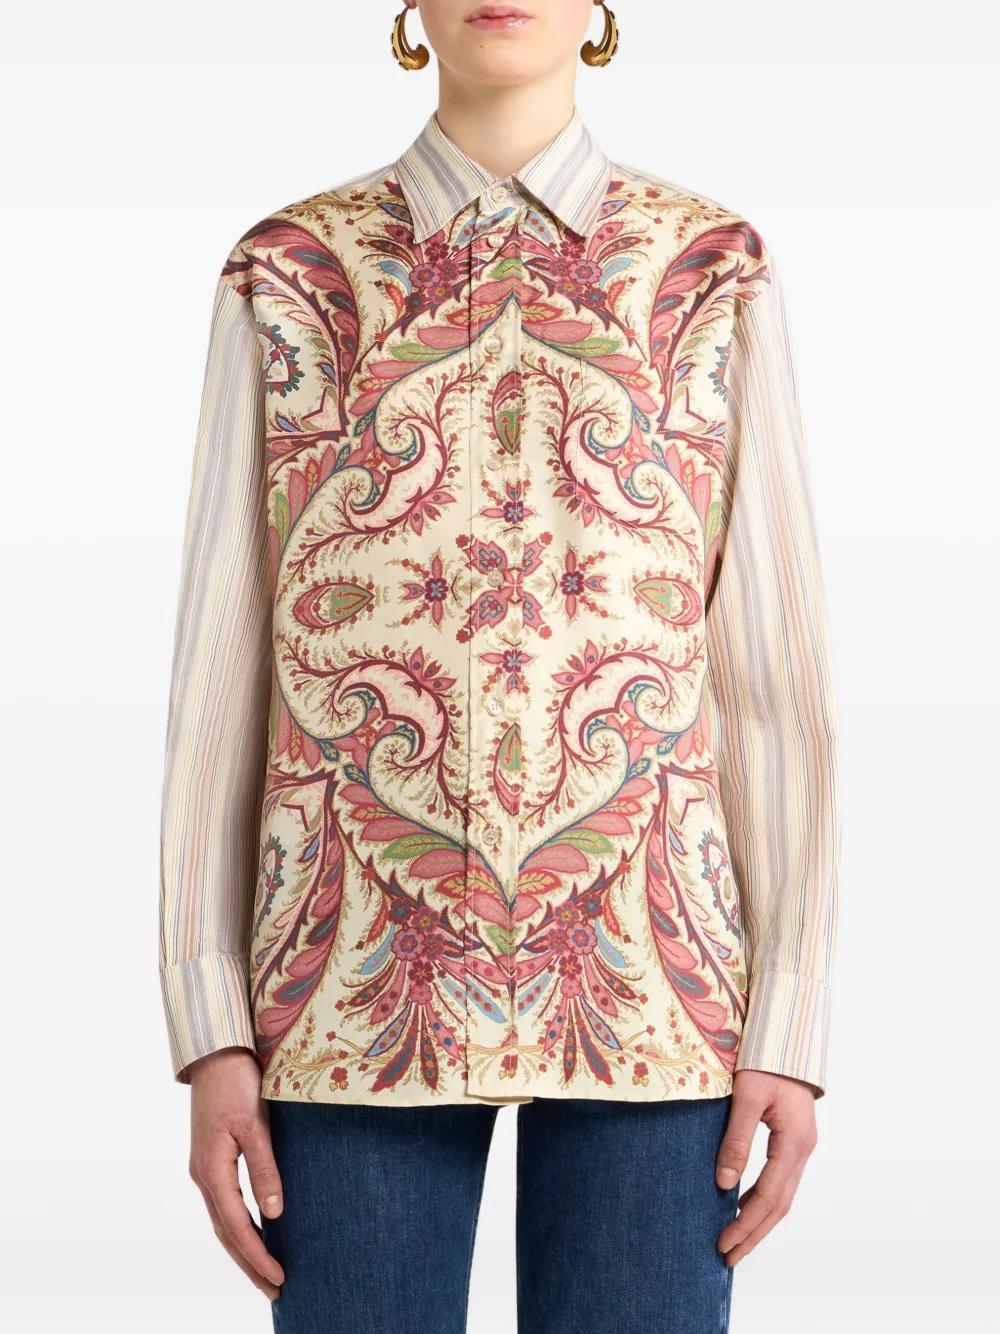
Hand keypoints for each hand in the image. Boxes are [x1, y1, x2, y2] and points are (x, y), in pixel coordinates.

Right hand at [187, 1047, 284, 1298]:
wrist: (215, 1051)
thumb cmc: (236, 1082)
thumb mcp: (255, 1123)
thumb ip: (264, 1168)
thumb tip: (275, 1213)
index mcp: (212, 1170)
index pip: (236, 1227)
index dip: (257, 1256)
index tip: (279, 1278)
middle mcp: (204, 1175)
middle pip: (226, 1233)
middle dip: (249, 1263)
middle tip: (275, 1290)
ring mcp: (205, 1167)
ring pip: (223, 1220)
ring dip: (243, 1248)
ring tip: (265, 1271)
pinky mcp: (211, 1157)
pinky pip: (224, 1203)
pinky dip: (237, 1225)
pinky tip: (254, 1230)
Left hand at [715, 1069, 817, 1265]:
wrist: (787, 1036)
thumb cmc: (765, 1059)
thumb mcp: (746, 1095)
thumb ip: (736, 1138)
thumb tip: (723, 1183)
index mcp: (794, 1141)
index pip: (770, 1197)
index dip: (746, 1225)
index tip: (724, 1244)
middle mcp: (803, 1149)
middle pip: (780, 1204)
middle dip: (753, 1233)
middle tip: (727, 1257)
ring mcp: (801, 1146)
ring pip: (782, 1195)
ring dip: (758, 1220)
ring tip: (734, 1241)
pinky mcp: (794, 1140)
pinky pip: (780, 1179)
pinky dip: (762, 1199)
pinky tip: (743, 1207)